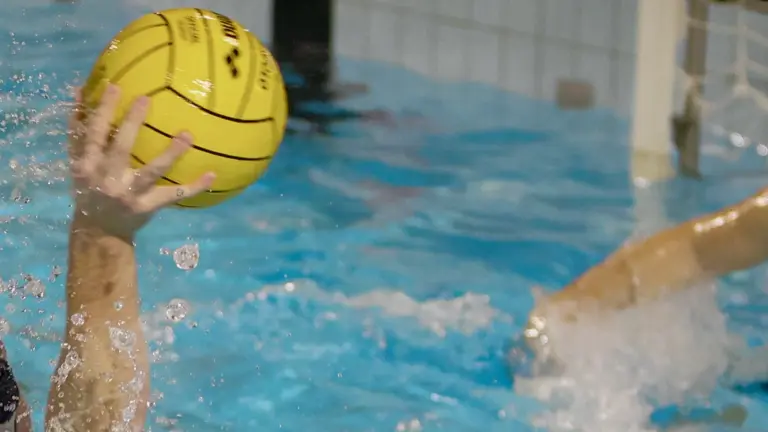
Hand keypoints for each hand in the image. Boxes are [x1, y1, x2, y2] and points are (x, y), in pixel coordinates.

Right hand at [69, 84, 213, 238]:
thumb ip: (79, 130)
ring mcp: (129, 194)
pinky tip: (212, 175)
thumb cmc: (90, 187)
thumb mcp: (79, 161)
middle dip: (131, 123)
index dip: (102, 111)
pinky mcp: (148, 207)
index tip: (116, 87)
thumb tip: (80, 91)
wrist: (99, 230)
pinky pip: (173, 195)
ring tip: (187, 135)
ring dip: (170, 154)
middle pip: (120, 148)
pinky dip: (193, 187)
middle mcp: (107, 179)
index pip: (93, 134)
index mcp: (87, 165)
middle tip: (146, 99)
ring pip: (151, 171)